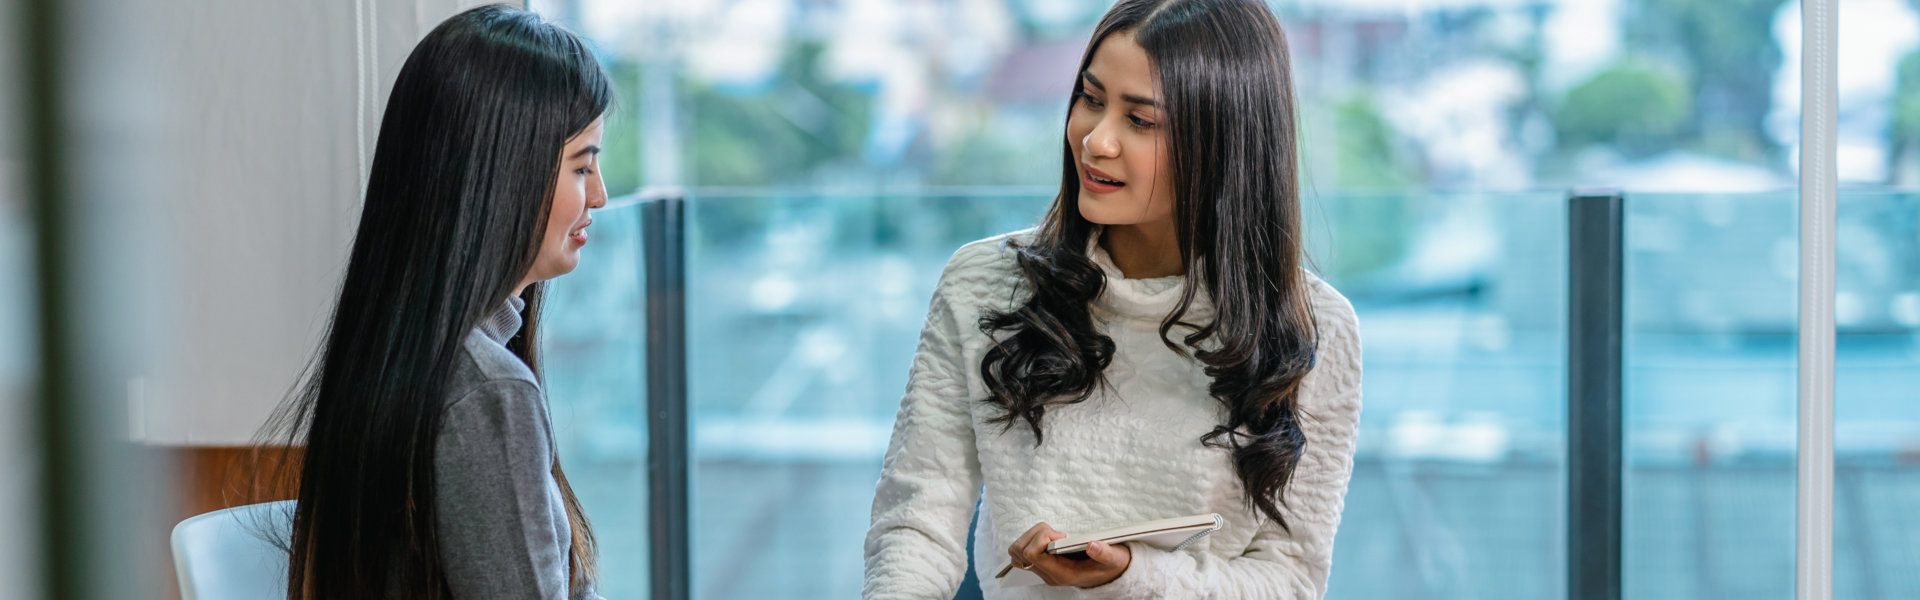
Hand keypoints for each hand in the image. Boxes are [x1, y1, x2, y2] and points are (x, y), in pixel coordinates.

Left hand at [1005, 522, 1131, 587]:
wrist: (1110, 575)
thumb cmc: (1111, 566)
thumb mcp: (1114, 559)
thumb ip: (1104, 553)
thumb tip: (1092, 546)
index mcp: (1061, 574)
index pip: (1032, 555)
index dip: (1041, 538)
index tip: (1061, 535)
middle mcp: (1047, 574)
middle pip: (1019, 551)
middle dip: (1035, 534)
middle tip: (1057, 533)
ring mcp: (1042, 570)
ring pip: (1017, 550)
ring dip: (1031, 535)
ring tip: (1053, 535)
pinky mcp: (1041, 563)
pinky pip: (1022, 551)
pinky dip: (1031, 539)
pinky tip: (1049, 538)